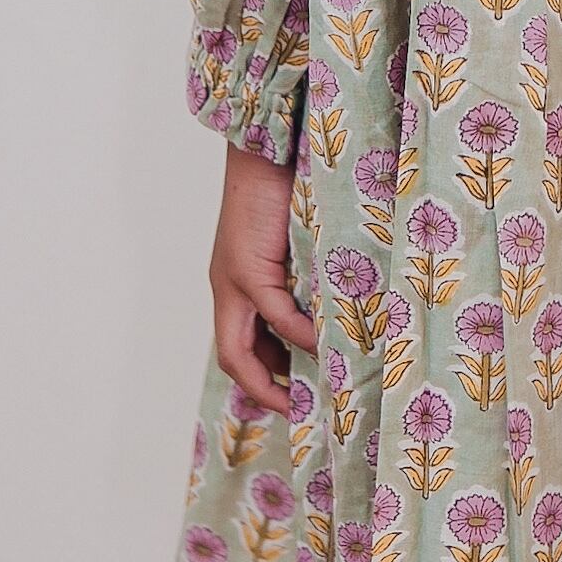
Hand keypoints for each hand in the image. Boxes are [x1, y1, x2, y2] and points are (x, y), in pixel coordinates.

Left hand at [211, 145, 314, 414]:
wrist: (267, 150)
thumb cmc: (284, 191)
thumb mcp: (294, 248)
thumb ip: (304, 282)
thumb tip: (335, 315)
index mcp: (234, 286)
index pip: (238, 348)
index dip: (261, 378)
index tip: (294, 396)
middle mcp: (226, 289)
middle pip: (232, 359)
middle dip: (262, 392)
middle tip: (299, 410)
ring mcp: (232, 281)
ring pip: (240, 349)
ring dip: (274, 376)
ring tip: (312, 392)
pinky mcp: (247, 267)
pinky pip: (274, 314)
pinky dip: (297, 334)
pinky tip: (323, 342)